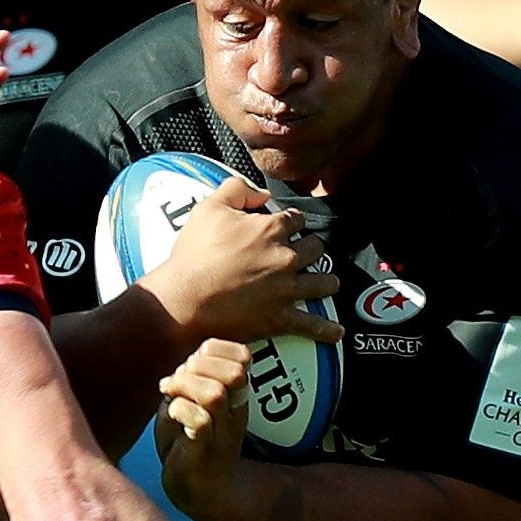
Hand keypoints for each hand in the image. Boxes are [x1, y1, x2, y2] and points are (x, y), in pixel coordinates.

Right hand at [140, 179, 341, 345]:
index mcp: (270, 230)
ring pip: (323, 283)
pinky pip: (312, 325)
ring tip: (326, 283)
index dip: (293, 223)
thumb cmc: (194, 255)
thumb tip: (260, 193)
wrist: (184, 299)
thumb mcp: (209, 208)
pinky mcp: (280, 318)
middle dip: (313, 249)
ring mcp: (285, 290)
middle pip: (316, 248)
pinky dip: (327, 330)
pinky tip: (336, 331)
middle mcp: (285, 258)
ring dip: (326, 282)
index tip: (290, 227)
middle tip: (308, 253)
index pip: (296, 220)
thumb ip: (237, 189)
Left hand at [156, 338, 250, 520]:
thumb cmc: (194, 440)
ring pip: (215, 394)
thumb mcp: (194, 402)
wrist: (202, 490)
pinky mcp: (202, 452)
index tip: (190, 363)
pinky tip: (171, 414)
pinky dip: (180, 410)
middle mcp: (234, 412)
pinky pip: (199, 423)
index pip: (240, 354)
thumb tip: (185, 362)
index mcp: (236, 395)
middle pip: (232, 372)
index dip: (213, 349)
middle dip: (197, 365)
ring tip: (170, 393)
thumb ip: (192, 378)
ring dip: (186, 386)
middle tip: (177, 380)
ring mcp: (221, 433)